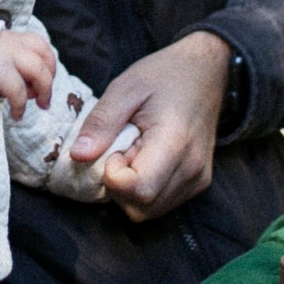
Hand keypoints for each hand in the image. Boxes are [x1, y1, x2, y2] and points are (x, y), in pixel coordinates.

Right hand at [0, 30, 55, 117]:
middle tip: (44, 98)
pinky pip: (19, 91)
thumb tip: (26, 86)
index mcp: (3, 38)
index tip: (43, 81)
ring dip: (44, 90)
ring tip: (39, 106)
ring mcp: (1, 57)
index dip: (46, 62)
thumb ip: (4, 66)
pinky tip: (16, 116)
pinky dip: (21, 106)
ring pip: (38, 69)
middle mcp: (5, 43)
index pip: (37, 43)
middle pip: (43, 53)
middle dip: (49, 76)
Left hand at [68, 31, 229, 221]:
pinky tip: (145, 159)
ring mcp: (198, 179)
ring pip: (148, 212)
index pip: (137, 189)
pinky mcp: (199, 183)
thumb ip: (101, 122)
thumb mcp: (126, 87)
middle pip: (140, 207)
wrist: (206, 72)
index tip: (113, 146)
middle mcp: (192, 168)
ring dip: (129, 189)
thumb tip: (77, 156)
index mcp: (176, 142)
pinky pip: (161, 204)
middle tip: (120, 148)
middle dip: (117, 186)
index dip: (113, 175)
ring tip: (133, 150)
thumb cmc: (165, 75)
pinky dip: (144, 190)